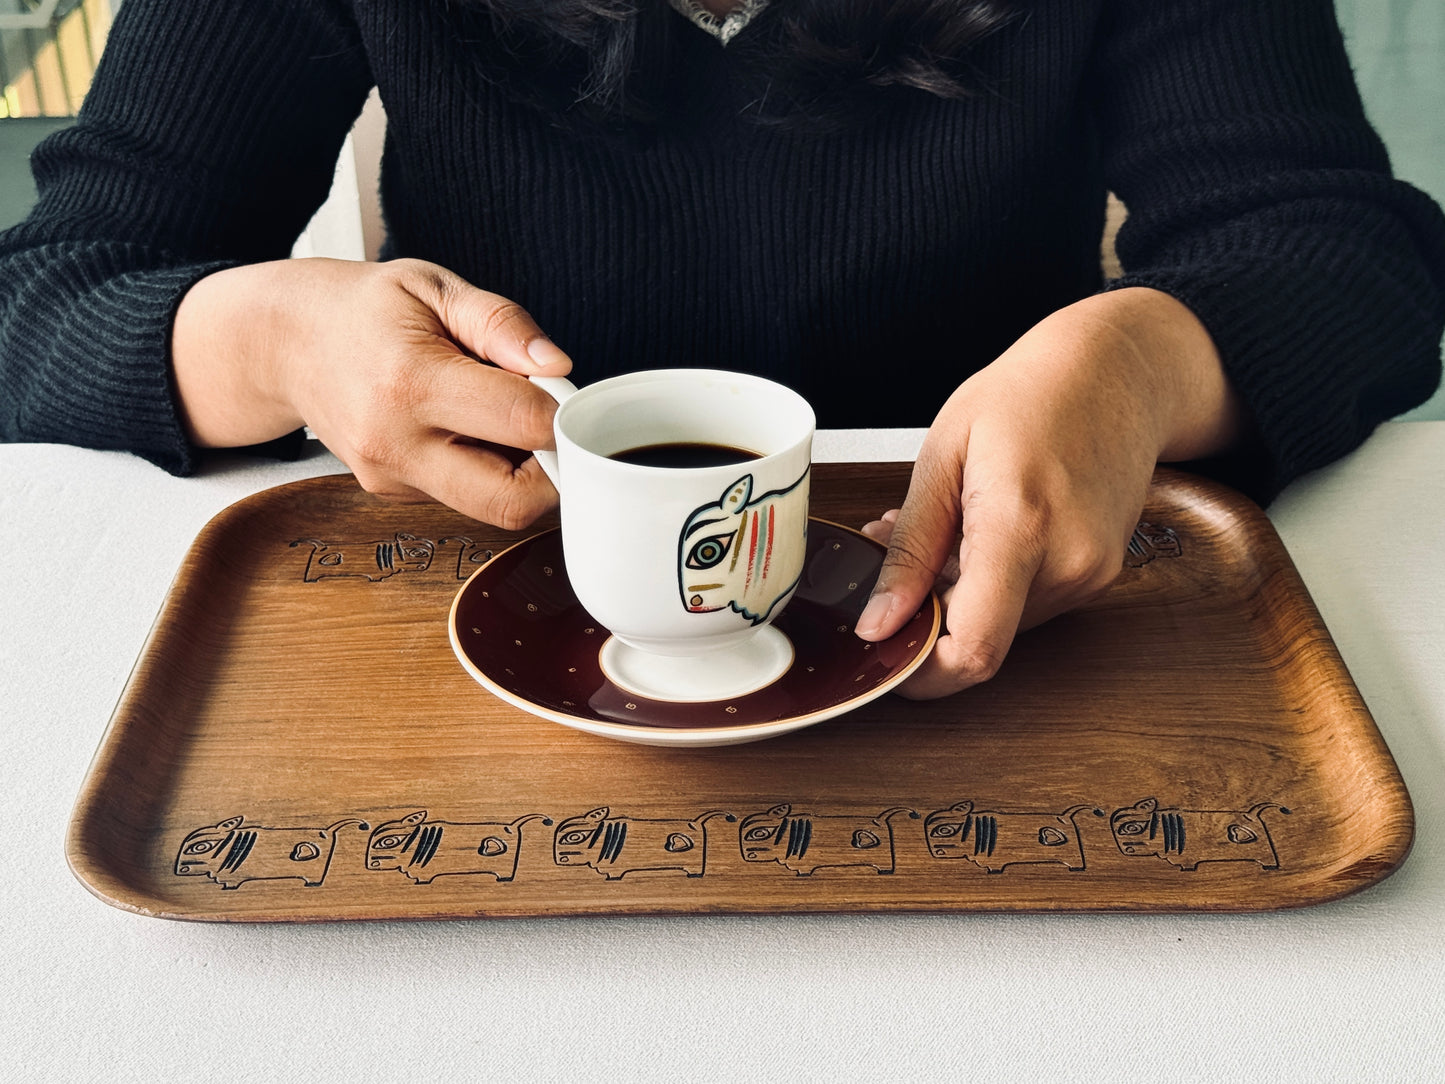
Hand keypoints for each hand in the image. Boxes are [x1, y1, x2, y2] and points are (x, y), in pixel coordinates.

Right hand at [172, 257, 570, 528]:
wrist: (284, 341)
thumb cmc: (363, 309)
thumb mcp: (434, 287)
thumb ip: (501, 323)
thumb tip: (558, 366)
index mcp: (413, 382)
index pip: (523, 422)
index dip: (561, 409)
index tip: (562, 390)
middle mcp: (396, 443)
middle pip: (512, 501)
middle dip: (554, 471)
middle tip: (550, 427)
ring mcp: (391, 477)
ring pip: (492, 507)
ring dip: (520, 472)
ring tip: (500, 417)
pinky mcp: (391, 493)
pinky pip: (463, 496)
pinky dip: (485, 469)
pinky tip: (466, 428)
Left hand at [854, 288, 1243, 698]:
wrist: (1119, 372)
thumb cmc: (1030, 394)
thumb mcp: (943, 454)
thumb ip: (911, 549)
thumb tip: (878, 623)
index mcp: (1021, 526)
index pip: (973, 647)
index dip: (920, 674)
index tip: (881, 656)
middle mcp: (1068, 563)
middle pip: (979, 637)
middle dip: (926, 613)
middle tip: (894, 551)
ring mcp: (1091, 575)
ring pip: (1000, 624)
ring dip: (956, 594)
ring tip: (942, 525)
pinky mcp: (1097, 577)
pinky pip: (1026, 603)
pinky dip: (989, 582)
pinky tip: (978, 529)